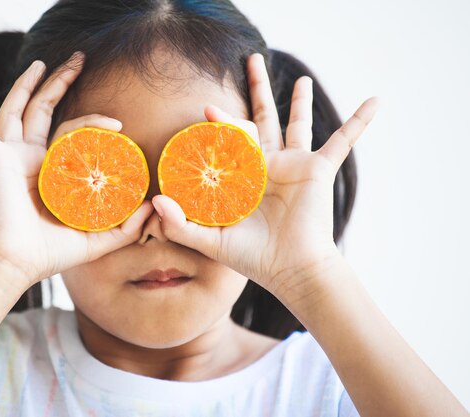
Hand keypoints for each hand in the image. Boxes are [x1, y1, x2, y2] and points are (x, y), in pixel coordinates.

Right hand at [0, 52, 152, 290]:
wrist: (16, 265)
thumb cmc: (49, 254)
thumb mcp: (95, 239)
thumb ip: (125, 228)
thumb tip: (152, 210)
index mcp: (51, 171)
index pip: (73, 134)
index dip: (94, 122)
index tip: (118, 123)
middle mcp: (30, 159)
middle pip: (44, 111)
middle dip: (60, 84)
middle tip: (80, 60)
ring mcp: (9, 155)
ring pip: (17, 109)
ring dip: (27, 84)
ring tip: (44, 62)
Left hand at [152, 52, 379, 299]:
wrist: (289, 269)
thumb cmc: (252, 257)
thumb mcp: (210, 240)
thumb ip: (181, 224)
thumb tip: (156, 201)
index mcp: (244, 175)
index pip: (230, 140)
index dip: (220, 123)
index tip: (206, 110)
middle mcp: (269, 165)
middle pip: (262, 118)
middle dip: (256, 90)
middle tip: (250, 60)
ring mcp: (295, 165)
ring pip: (297, 123)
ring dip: (301, 101)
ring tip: (302, 80)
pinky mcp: (319, 169)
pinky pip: (343, 140)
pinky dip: (360, 121)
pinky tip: (376, 100)